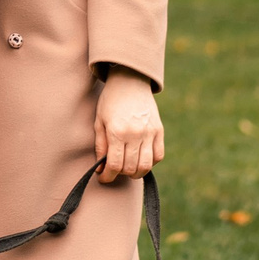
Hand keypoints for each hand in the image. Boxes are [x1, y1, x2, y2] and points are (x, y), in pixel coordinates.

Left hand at [94, 69, 164, 184]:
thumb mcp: (99, 122)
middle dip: (120, 174)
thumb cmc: (110, 102)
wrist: (130, 81)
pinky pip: (158, 155)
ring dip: (135, 172)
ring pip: (146, 165)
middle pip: (130, 168)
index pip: (114, 164)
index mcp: (117, 132)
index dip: (108, 176)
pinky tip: (141, 159)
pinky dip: (150, 163)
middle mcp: (135, 134)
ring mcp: (150, 132)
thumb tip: (101, 168)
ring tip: (127, 168)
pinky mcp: (159, 130)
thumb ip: (100, 146)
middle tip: (114, 169)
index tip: (103, 178)